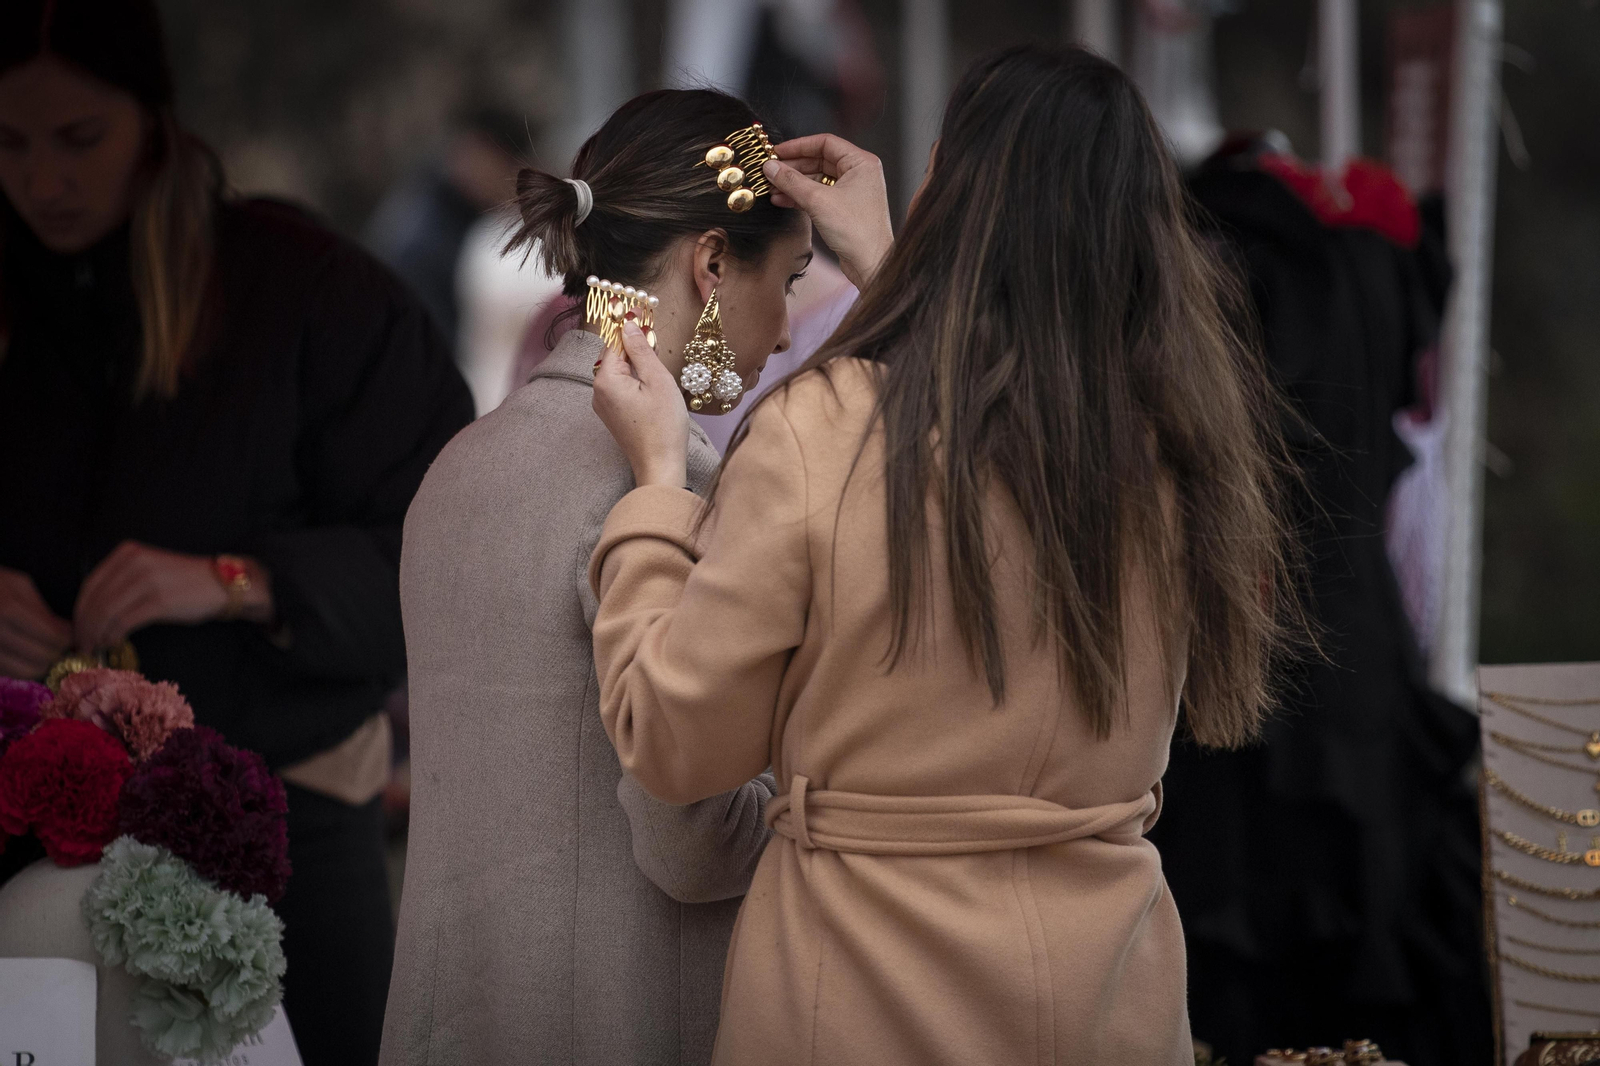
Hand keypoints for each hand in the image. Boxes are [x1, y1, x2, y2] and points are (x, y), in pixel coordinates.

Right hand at [0, 567, 72, 679]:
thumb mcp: (18, 585)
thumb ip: (43, 610)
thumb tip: (68, 633)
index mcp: (7, 610)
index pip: (52, 638)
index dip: (68, 641)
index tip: (72, 638)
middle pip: (40, 658)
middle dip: (56, 655)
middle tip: (60, 648)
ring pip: (23, 671)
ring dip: (40, 665)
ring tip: (44, 653)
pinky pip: (6, 672)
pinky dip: (20, 668)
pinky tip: (24, 655)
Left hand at [74, 542, 271, 649]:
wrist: (222, 584)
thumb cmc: (184, 582)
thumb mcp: (149, 569)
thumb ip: (121, 582)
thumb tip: (91, 613)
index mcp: (128, 553)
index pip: (90, 585)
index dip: (80, 612)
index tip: (78, 630)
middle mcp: (135, 562)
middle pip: (96, 601)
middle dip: (84, 627)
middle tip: (82, 645)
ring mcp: (147, 581)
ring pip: (106, 613)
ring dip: (96, 634)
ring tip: (96, 647)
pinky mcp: (159, 600)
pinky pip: (124, 622)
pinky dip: (112, 636)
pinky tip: (112, 643)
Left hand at [591, 322, 689, 488]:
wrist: (661, 465)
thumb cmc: (663, 425)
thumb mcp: (657, 380)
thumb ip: (641, 350)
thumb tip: (629, 324)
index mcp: (606, 379)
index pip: (614, 341)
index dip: (630, 326)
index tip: (644, 312)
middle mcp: (598, 391)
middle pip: (614, 355)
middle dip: (634, 345)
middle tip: (656, 339)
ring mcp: (603, 405)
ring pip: (618, 371)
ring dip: (636, 363)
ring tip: (657, 364)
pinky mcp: (612, 414)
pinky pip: (620, 387)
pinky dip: (634, 379)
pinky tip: (652, 384)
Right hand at [763, 134, 893, 289]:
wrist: (870, 263)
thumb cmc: (857, 231)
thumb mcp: (818, 200)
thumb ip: (792, 181)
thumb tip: (771, 167)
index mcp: (861, 163)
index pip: (825, 143)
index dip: (799, 146)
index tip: (778, 151)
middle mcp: (859, 174)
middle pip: (819, 161)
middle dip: (793, 167)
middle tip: (771, 170)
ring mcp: (852, 192)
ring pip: (817, 180)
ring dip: (794, 184)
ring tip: (772, 187)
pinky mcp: (844, 209)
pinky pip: (819, 195)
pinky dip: (801, 197)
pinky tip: (782, 200)